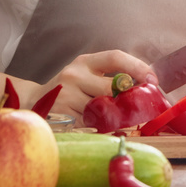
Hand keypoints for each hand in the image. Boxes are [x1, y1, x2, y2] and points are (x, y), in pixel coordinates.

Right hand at [33, 50, 155, 124]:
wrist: (32, 101)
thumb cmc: (69, 89)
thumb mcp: (86, 74)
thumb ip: (110, 78)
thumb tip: (145, 87)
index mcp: (85, 61)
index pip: (116, 57)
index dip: (138, 67)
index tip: (153, 80)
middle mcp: (74, 74)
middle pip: (111, 89)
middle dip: (127, 100)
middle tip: (140, 109)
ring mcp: (66, 96)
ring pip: (101, 110)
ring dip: (114, 118)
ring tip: (120, 122)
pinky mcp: (61, 116)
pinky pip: (89, 125)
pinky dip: (100, 129)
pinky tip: (101, 129)